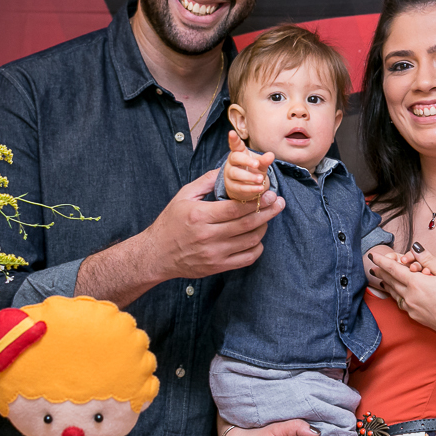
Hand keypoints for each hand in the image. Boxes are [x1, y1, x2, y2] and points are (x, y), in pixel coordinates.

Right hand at [145, 169, 283, 279]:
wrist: (157, 255)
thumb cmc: (170, 223)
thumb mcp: (183, 196)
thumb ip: (206, 181)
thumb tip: (228, 169)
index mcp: (200, 216)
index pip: (235, 208)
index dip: (256, 201)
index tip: (269, 193)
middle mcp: (208, 236)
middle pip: (247, 224)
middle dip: (267, 212)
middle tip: (279, 203)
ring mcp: (214, 254)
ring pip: (250, 241)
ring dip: (264, 228)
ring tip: (268, 217)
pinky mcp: (218, 266)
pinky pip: (246, 258)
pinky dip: (257, 248)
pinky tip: (257, 238)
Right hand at [223, 131, 274, 201]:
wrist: (247, 187)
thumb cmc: (253, 170)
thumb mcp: (260, 164)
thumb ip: (265, 160)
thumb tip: (271, 155)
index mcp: (239, 153)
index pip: (235, 145)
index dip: (233, 139)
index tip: (231, 132)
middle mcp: (232, 162)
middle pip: (235, 158)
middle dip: (246, 160)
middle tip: (257, 164)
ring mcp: (229, 174)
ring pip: (236, 174)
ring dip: (249, 176)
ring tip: (260, 179)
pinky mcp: (231, 187)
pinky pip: (239, 187)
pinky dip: (250, 188)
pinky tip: (260, 188)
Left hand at [368, 243, 435, 346]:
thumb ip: (429, 260)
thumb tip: (415, 248)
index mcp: (417, 283)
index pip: (393, 269)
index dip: (382, 261)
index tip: (373, 256)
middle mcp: (410, 297)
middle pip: (390, 281)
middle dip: (382, 271)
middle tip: (375, 265)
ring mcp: (411, 308)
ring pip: (394, 293)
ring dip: (387, 283)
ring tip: (381, 277)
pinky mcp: (416, 317)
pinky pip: (400, 302)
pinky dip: (395, 294)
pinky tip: (397, 293)